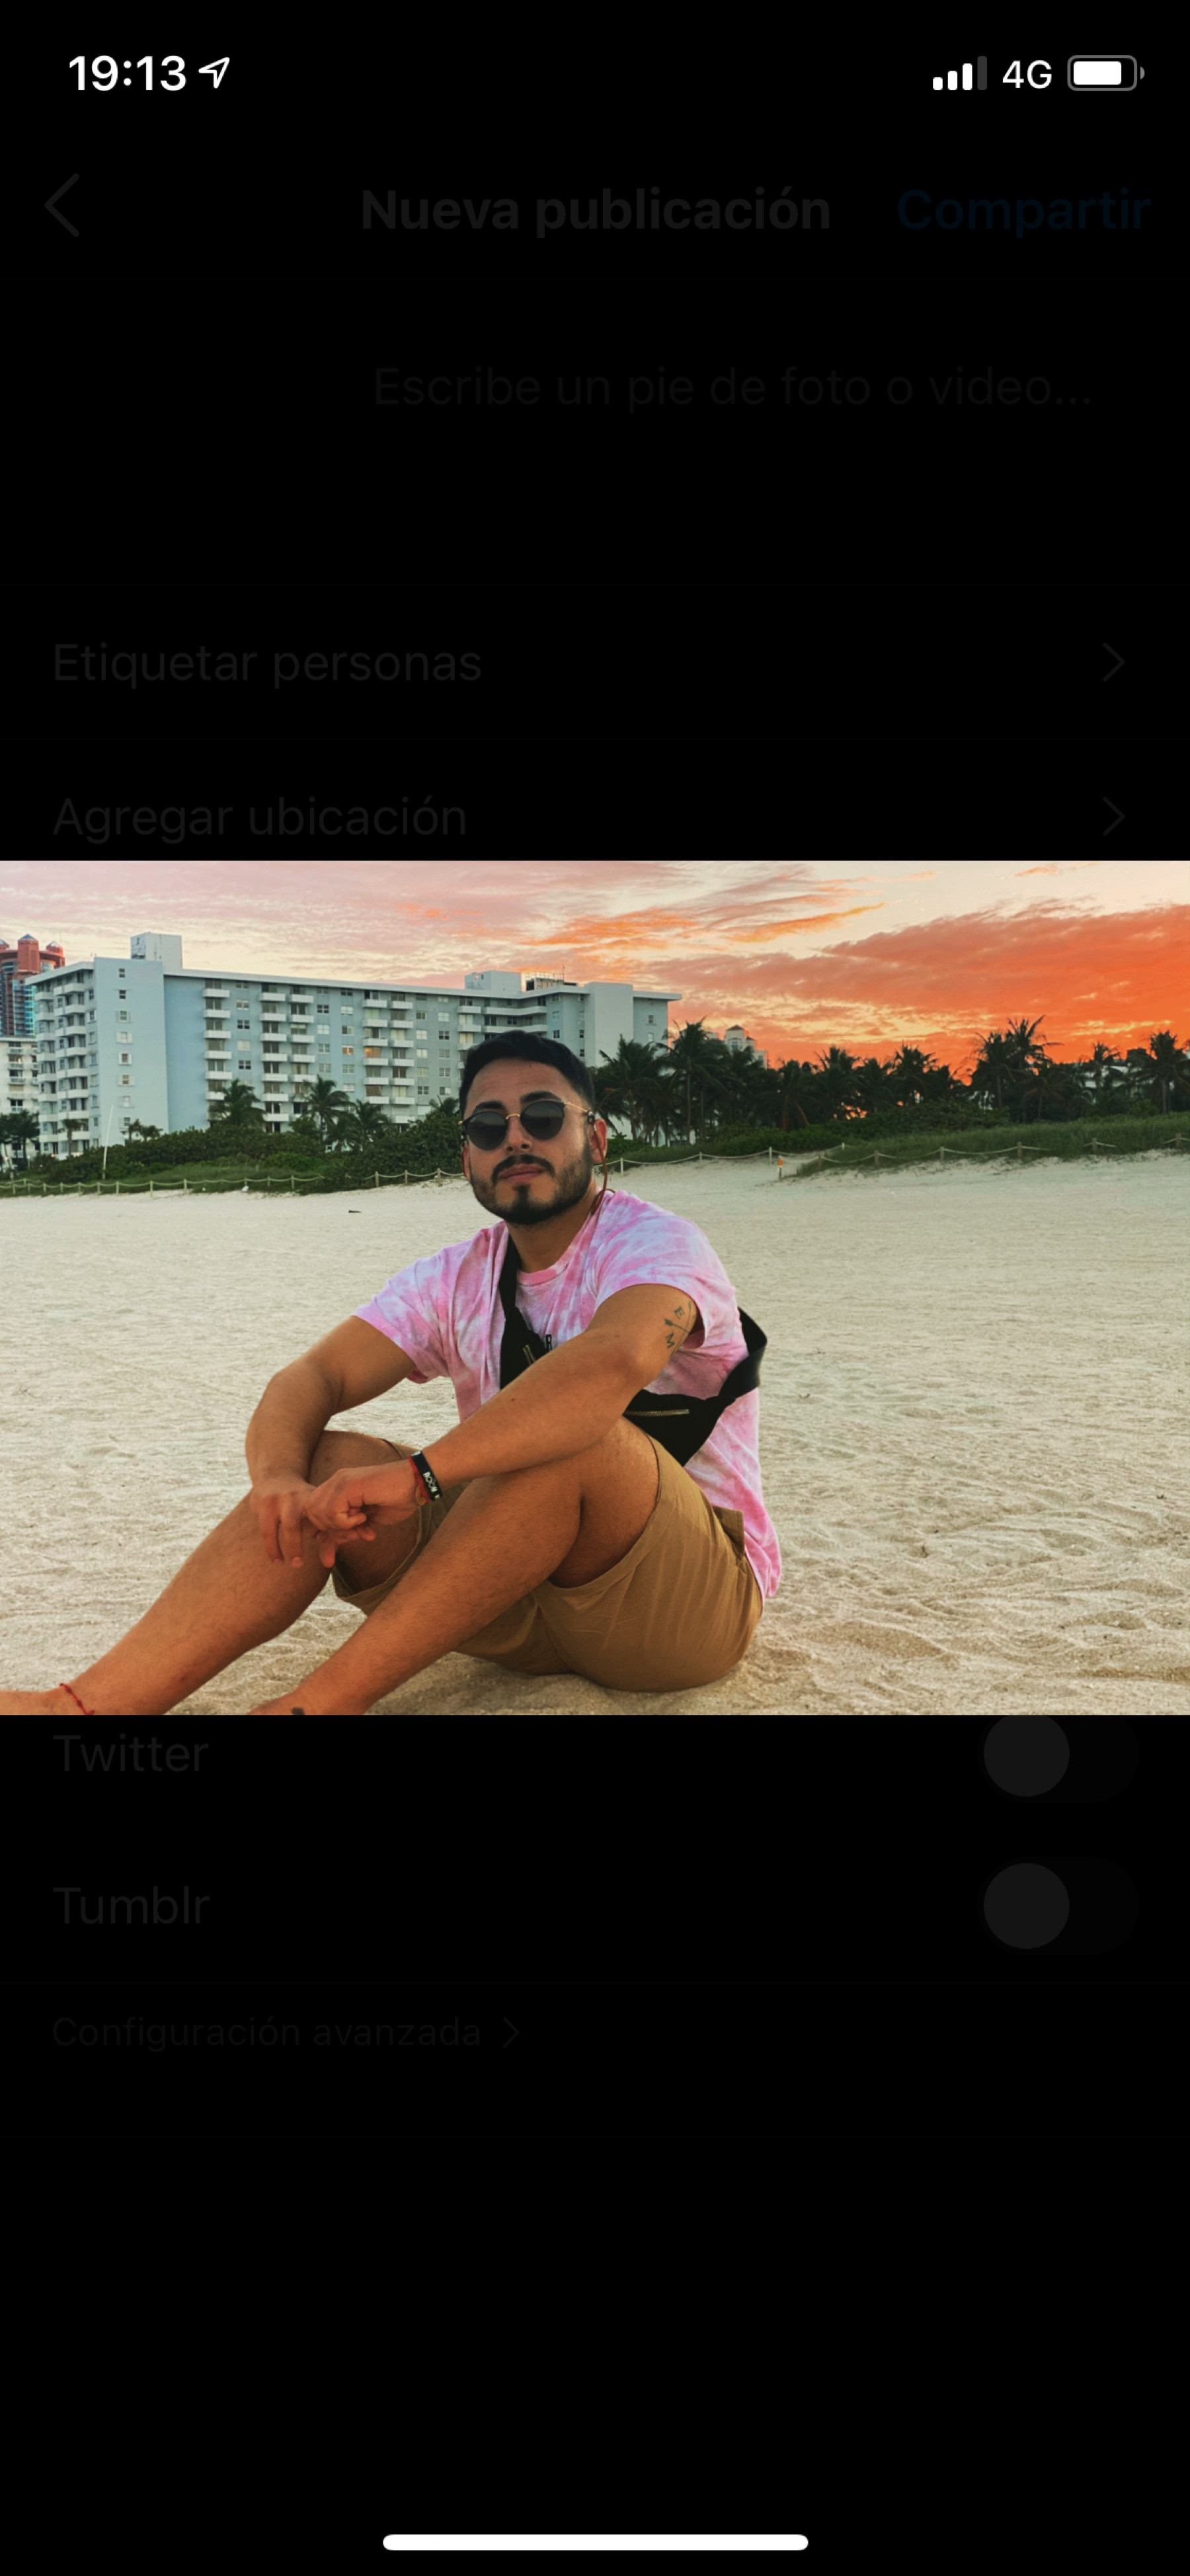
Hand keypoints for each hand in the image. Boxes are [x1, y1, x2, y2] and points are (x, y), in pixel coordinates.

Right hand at [251, 1472, 339, 1569]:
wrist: (276, 1476)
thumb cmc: (301, 1505)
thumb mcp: (315, 1515)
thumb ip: (326, 1538)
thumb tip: (328, 1563)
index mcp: (314, 1499)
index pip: (324, 1522)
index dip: (328, 1541)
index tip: (327, 1563)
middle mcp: (296, 1497)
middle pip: (293, 1523)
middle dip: (294, 1545)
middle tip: (298, 1564)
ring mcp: (277, 1499)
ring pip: (276, 1526)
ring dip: (276, 1548)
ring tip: (280, 1563)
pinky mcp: (262, 1503)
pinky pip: (265, 1529)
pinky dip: (270, 1546)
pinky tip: (275, 1558)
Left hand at [301, 1459, 421, 1566]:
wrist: (416, 1481)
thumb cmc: (397, 1499)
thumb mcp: (367, 1521)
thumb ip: (348, 1529)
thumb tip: (329, 1546)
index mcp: (338, 1488)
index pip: (315, 1513)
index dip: (326, 1532)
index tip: (346, 1540)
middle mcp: (335, 1482)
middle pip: (311, 1514)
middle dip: (329, 1532)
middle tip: (353, 1534)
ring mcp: (340, 1481)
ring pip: (318, 1513)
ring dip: (339, 1527)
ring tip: (360, 1525)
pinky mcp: (348, 1485)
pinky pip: (333, 1512)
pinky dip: (346, 1523)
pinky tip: (364, 1518)